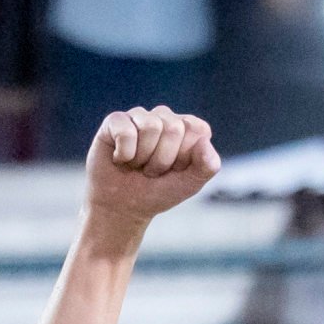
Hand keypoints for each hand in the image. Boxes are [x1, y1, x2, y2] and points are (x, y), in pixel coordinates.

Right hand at [83, 107, 218, 236]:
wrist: (122, 207)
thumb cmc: (158, 192)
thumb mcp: (190, 184)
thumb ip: (208, 165)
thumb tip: (204, 140)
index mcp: (188, 128)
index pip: (196, 129)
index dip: (184, 157)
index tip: (174, 170)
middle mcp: (165, 117)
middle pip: (173, 128)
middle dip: (162, 160)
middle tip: (152, 171)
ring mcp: (140, 116)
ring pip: (150, 126)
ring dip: (143, 157)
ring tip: (137, 165)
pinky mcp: (115, 121)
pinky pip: (126, 131)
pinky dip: (124, 154)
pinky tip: (121, 159)